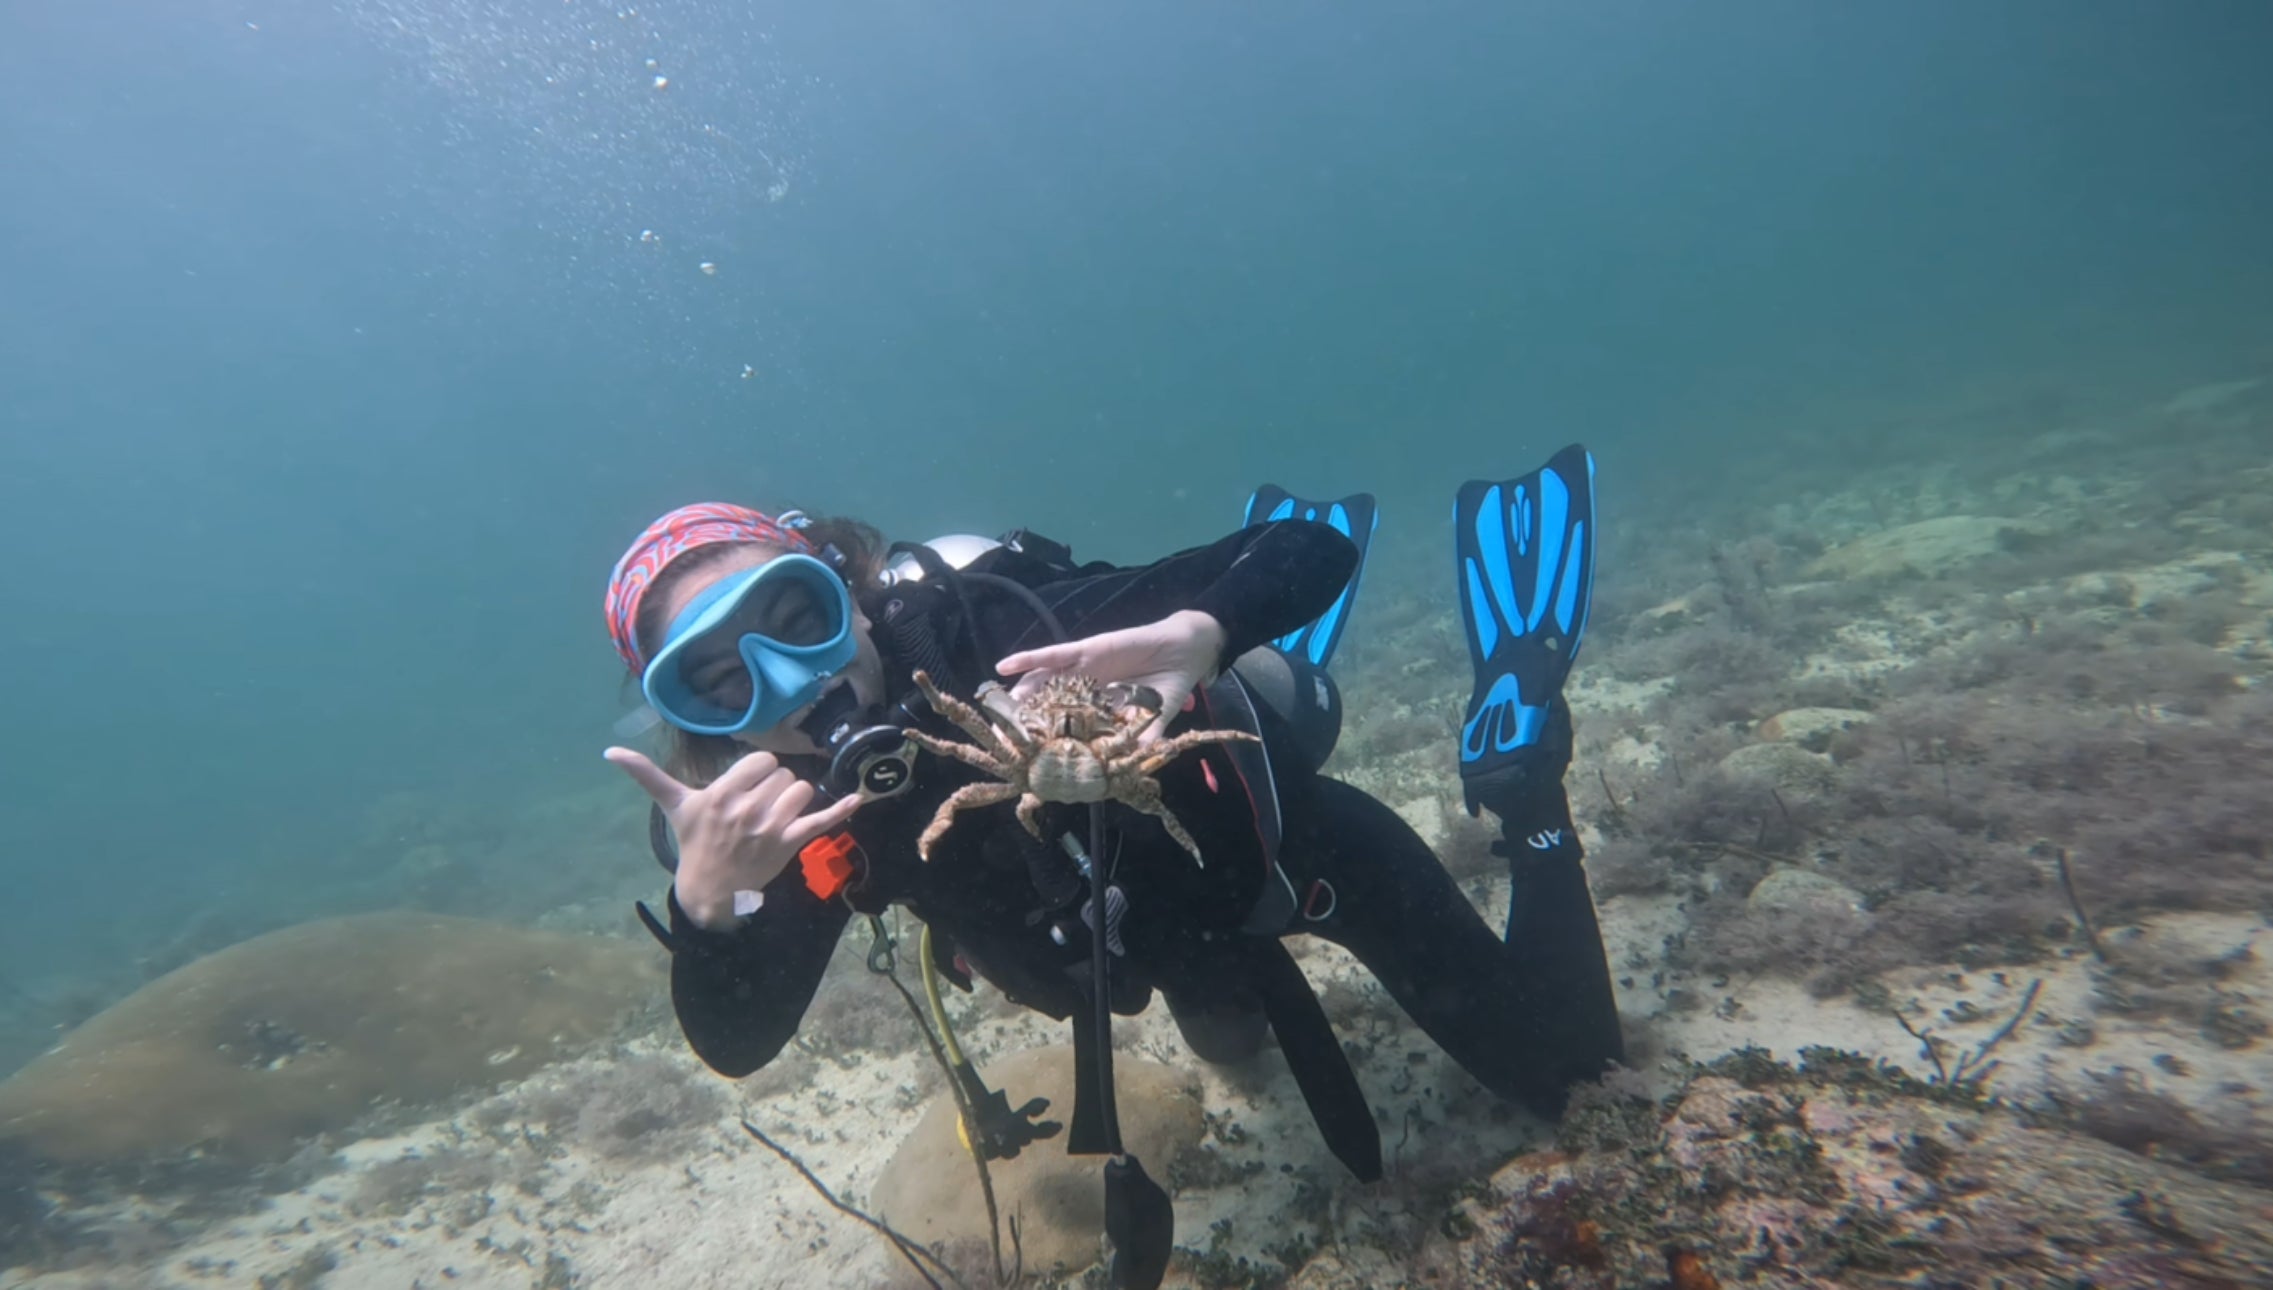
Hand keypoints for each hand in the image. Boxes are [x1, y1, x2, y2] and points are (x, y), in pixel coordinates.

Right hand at [604, 747, 862, 930]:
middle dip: (774, 785)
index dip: (758, 770)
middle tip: (757, 805)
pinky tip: (859, 798)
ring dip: (794, 798)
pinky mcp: (791, 845)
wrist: (710, 890)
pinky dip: (842, 809)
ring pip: (800, 791)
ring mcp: (772, 828)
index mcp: (721, 796)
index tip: (747, 784)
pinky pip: (821, 821)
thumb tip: (608, 751)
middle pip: (782, 774)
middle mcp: (748, 810)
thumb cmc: (694, 844)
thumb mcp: (673, 806)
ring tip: (776, 813)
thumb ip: (645, 775)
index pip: (760, 761)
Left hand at [996, 609, 1227, 742]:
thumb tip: (1123, 776)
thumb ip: (1136, 744)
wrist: (1186, 654)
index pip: (1062, 730)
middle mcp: (1082, 691)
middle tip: (997, 740)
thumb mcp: (1151, 724)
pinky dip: (1028, 659)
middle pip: (1043, 707)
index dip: (1042, 744)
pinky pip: (1053, 655)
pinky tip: (1004, 666)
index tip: (1022, 762)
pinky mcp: (1087, 651)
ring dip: (1016, 694)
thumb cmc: (1168, 690)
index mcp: (1095, 712)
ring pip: (1041, 682)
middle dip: (1020, 722)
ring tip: (992, 708)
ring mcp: (1082, 670)